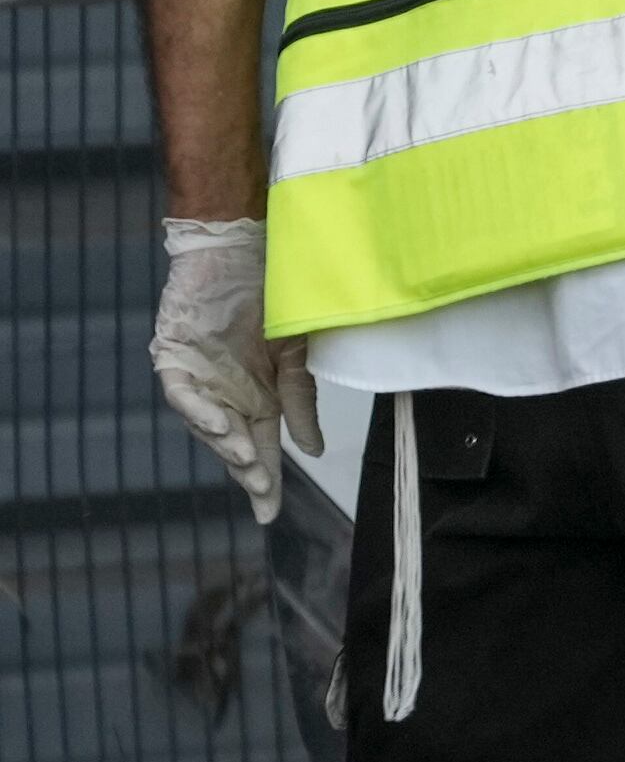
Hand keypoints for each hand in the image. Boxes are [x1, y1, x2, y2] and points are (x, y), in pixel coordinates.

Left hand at [151, 219, 318, 522]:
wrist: (246, 247)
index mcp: (258, 396)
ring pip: (204, 424)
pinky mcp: (175, 354)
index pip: (260, 447)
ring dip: (224, 444)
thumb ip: (301, 401)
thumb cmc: (275, 296)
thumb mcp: (299, 354)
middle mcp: (226, 394)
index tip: (268, 515)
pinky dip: (197, 411)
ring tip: (246, 461)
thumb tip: (312, 452)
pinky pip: (181, 392)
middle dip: (246, 471)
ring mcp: (199, 376)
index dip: (264, 482)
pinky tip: (218, 426)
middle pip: (232, 444)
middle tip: (262, 494)